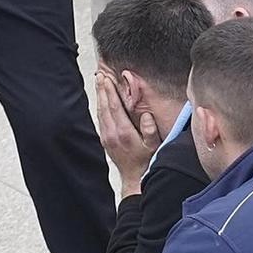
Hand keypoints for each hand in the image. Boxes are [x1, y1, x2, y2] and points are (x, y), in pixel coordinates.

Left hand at [93, 69, 160, 192]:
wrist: (134, 178)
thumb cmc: (146, 161)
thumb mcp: (153, 146)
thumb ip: (150, 130)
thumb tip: (146, 115)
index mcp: (124, 132)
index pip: (114, 107)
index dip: (110, 91)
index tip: (108, 79)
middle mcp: (112, 133)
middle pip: (104, 106)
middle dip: (102, 89)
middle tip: (100, 75)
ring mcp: (106, 137)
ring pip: (100, 112)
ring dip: (99, 96)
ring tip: (99, 82)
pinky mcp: (104, 140)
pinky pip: (100, 119)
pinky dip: (99, 106)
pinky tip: (101, 100)